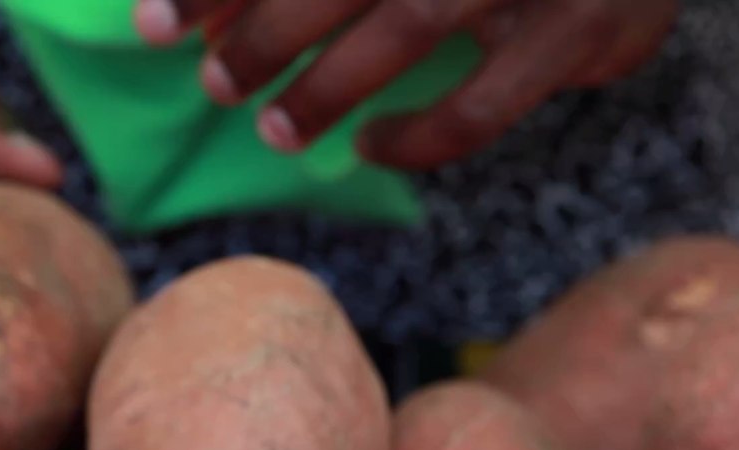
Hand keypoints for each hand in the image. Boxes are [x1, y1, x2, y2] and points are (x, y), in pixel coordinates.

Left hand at [135, 0, 676, 167]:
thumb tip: (219, 15)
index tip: (155, 22)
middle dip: (265, 30)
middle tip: (214, 83)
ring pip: (407, 25)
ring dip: (325, 88)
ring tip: (271, 130)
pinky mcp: (583, 28)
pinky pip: (480, 106)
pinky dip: (415, 138)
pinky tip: (368, 146)